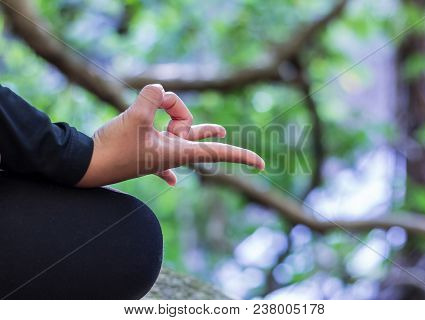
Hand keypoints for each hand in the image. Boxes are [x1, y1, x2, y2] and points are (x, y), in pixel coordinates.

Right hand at [77, 84, 264, 186]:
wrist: (87, 166)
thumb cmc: (113, 147)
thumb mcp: (134, 116)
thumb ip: (152, 97)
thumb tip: (160, 89)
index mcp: (177, 152)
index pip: (217, 151)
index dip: (241, 155)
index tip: (262, 164)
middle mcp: (172, 153)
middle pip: (194, 131)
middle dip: (203, 124)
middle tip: (221, 129)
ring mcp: (159, 154)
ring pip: (178, 130)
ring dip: (171, 113)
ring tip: (159, 100)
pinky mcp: (145, 153)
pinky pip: (161, 151)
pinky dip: (166, 155)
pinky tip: (172, 182)